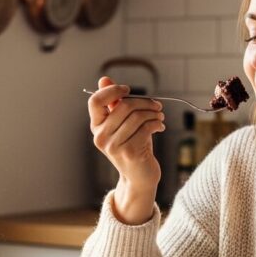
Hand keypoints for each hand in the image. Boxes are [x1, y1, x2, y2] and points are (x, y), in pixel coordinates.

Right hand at [87, 76, 164, 223]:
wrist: (139, 177)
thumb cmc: (133, 145)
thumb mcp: (122, 124)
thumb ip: (114, 103)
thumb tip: (104, 79)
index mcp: (96, 126)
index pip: (95, 101)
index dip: (112, 90)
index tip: (128, 90)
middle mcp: (101, 136)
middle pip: (122, 105)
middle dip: (144, 102)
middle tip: (156, 105)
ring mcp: (114, 146)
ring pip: (136, 116)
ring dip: (153, 112)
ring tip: (160, 116)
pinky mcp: (129, 152)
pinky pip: (146, 127)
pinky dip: (156, 123)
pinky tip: (160, 126)